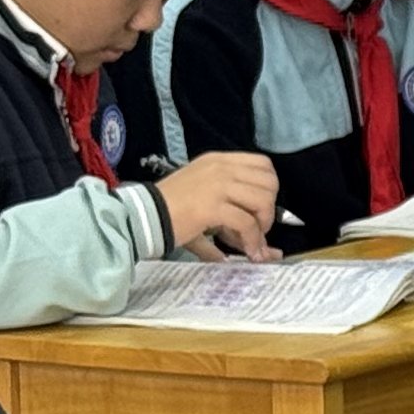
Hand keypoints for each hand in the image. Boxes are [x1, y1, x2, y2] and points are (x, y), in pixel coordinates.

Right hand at [158, 151, 282, 258]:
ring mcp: (218, 184)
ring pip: (263, 201)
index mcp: (218, 161)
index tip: (259, 208)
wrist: (144, 216)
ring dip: (263, 226)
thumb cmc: (170, 209)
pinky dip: (252, 240)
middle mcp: (221, 168)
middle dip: (269, 209)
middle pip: (269, 182)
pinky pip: (247, 223)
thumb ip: (232, 215)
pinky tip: (247, 252)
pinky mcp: (213, 206)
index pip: (263, 164)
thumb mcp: (204, 200)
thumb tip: (263, 247)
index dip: (269, 188)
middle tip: (257, 228)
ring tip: (251, 241)